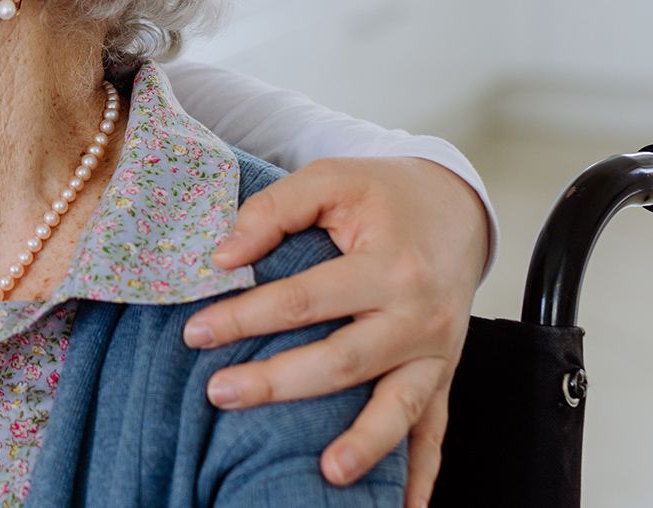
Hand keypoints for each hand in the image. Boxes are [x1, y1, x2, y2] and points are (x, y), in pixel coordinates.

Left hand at [182, 156, 487, 507]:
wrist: (456, 207)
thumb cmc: (384, 194)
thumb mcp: (331, 179)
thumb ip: (274, 209)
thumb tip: (224, 255)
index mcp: (390, 266)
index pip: (306, 300)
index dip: (246, 316)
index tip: (196, 331)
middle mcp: (419, 316)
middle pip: (343, 360)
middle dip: (278, 382)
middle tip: (219, 392)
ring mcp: (436, 354)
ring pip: (398, 407)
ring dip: (363, 445)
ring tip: (324, 472)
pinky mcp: (443, 376)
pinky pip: (435, 432)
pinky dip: (422, 474)